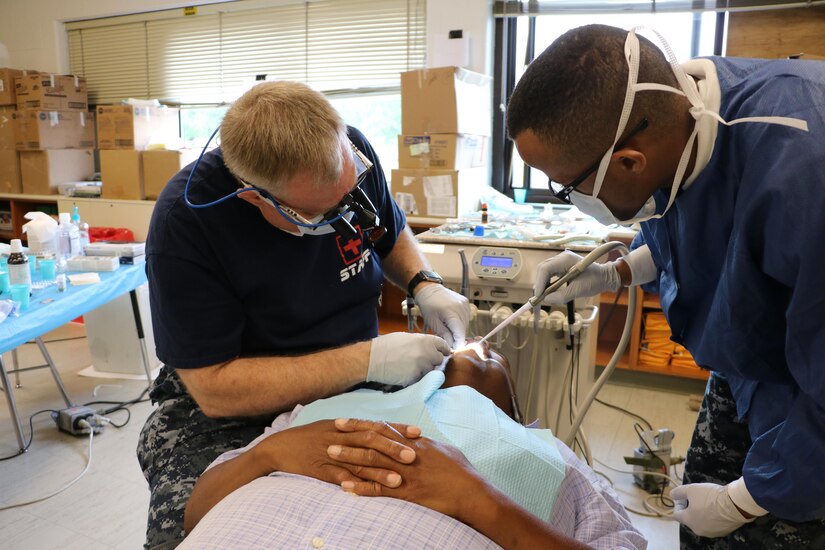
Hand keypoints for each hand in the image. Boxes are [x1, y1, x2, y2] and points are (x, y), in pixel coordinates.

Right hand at [255, 419, 420, 488]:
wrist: (279, 447)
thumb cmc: (310, 438)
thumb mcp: (333, 427)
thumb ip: (356, 429)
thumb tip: (380, 429)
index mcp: (347, 426)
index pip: (377, 426)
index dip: (398, 429)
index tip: (419, 432)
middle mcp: (341, 437)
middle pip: (371, 442)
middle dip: (394, 449)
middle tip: (415, 457)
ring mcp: (330, 454)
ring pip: (358, 463)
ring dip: (379, 472)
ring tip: (399, 481)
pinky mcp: (319, 470)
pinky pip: (337, 478)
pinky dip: (351, 485)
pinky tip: (365, 492)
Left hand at [330, 418, 487, 521]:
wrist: (471, 492)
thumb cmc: (461, 471)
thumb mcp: (443, 450)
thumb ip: (425, 443)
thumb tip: (415, 437)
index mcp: (415, 442)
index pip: (383, 429)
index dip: (362, 424)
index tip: (344, 422)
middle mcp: (407, 454)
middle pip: (373, 442)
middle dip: (350, 438)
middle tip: (330, 434)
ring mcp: (406, 473)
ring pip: (372, 463)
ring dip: (350, 458)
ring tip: (330, 455)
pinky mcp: (407, 493)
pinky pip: (379, 489)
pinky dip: (361, 487)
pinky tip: (345, 486)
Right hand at [368, 332, 450, 385]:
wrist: (373, 359)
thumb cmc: (386, 346)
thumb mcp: (406, 337)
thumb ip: (420, 342)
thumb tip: (429, 347)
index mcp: (424, 340)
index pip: (442, 345)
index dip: (443, 349)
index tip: (444, 353)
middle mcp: (426, 353)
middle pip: (439, 359)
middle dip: (433, 360)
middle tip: (423, 361)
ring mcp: (421, 367)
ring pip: (430, 370)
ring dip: (424, 370)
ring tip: (410, 367)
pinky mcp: (415, 378)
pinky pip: (421, 379)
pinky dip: (416, 377)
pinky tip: (406, 372)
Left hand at [413, 284, 469, 347]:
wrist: (429, 289)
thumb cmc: (428, 305)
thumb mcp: (433, 322)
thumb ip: (445, 335)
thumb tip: (452, 347)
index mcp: (451, 312)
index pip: (460, 333)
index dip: (459, 344)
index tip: (456, 351)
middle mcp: (461, 307)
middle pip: (463, 329)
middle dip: (457, 337)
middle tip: (448, 339)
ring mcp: (465, 304)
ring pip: (465, 324)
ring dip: (458, 329)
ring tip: (447, 326)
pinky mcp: (466, 302)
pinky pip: (466, 317)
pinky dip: (460, 322)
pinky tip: (452, 320)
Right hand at [534, 250, 620, 304]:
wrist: (605, 277)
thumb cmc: (595, 281)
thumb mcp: (578, 290)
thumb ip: (562, 296)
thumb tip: (546, 300)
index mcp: (566, 260)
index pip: (545, 269)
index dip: (540, 282)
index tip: (538, 296)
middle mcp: (561, 257)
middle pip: (543, 269)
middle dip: (539, 283)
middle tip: (539, 297)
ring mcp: (561, 260)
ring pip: (544, 271)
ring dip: (542, 283)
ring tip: (542, 295)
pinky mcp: (561, 265)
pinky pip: (550, 273)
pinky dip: (547, 282)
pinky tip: (548, 290)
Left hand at [671, 482, 755, 536]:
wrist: (735, 504)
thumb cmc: (710, 496)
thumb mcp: (691, 489)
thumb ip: (679, 492)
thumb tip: (671, 494)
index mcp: (689, 521)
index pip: (676, 514)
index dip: (678, 504)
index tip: (684, 497)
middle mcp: (699, 530)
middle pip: (690, 519)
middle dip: (690, 508)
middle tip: (696, 497)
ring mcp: (712, 533)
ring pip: (702, 522)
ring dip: (702, 513)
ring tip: (708, 501)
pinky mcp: (723, 532)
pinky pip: (714, 524)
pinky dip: (713, 517)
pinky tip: (717, 508)